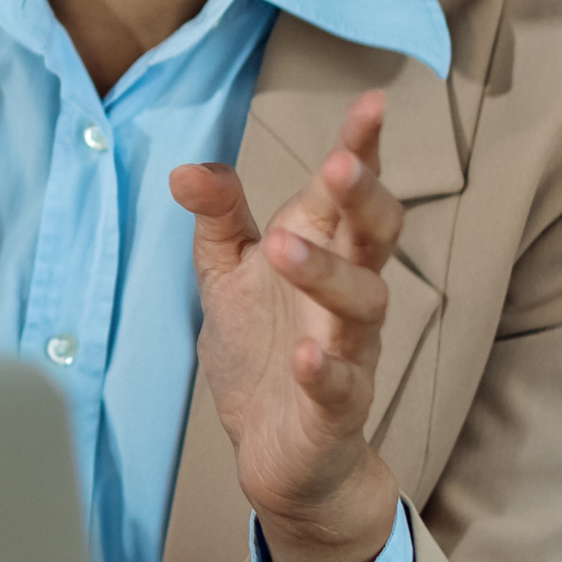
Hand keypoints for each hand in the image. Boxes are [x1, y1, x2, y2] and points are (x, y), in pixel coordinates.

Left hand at [172, 88, 404, 561]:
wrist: (274, 456)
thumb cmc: (262, 354)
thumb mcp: (229, 276)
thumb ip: (219, 219)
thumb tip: (186, 168)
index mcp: (324, 254)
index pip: (347, 195)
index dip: (362, 150)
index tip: (371, 105)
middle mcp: (347, 297)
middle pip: (375, 237)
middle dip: (364, 198)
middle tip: (342, 165)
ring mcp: (348, 353)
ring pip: (363, 305)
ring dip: (327, 275)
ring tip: (285, 250)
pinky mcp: (334, 409)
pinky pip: (341, 385)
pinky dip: (325, 369)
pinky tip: (305, 354)